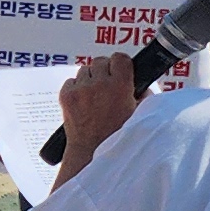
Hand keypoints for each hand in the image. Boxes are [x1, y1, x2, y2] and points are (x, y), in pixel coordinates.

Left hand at [56, 53, 139, 173]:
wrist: (91, 152)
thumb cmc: (117, 136)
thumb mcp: (139, 115)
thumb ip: (144, 96)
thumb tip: (143, 86)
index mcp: (120, 85)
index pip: (120, 58)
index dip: (121, 64)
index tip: (121, 70)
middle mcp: (99, 84)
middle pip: (100, 61)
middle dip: (105, 71)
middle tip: (108, 85)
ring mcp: (80, 89)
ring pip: (85, 70)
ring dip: (90, 79)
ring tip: (95, 95)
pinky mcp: (65, 95)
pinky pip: (71, 81)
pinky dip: (76, 87)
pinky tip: (83, 101)